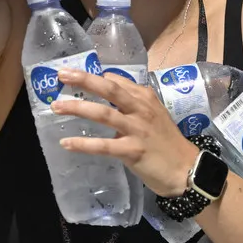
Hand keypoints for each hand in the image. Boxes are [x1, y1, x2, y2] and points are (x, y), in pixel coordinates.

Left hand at [52, 69, 198, 196]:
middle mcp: (141, 109)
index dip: (93, 77)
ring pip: (103, 114)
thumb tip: (107, 84)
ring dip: (78, 108)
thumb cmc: (166, 141)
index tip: (73, 74)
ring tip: (56, 107)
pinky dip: (83, 143)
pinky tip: (66, 142)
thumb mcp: (153, 113)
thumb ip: (131, 100)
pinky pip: (104, 146)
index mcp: (145, 98)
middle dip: (84, 80)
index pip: (116, 81)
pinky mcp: (133, 151)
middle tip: (62, 75)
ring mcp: (137, 129)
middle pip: (109, 89)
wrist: (186, 168)